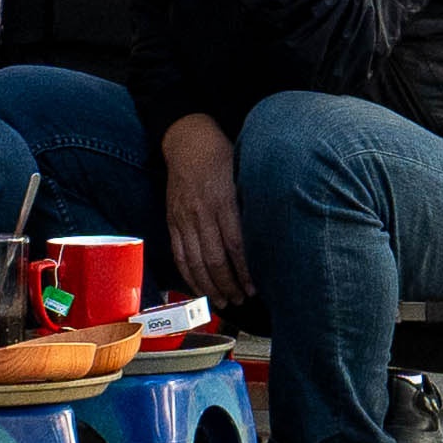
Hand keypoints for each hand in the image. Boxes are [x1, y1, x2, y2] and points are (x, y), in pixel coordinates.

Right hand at [156, 113, 246, 298]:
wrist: (188, 140)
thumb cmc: (222, 156)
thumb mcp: (243, 174)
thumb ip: (251, 205)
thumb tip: (270, 236)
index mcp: (223, 201)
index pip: (235, 245)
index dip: (244, 271)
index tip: (254, 287)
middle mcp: (202, 212)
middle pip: (214, 259)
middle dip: (228, 285)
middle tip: (240, 300)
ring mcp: (184, 218)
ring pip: (195, 262)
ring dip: (209, 286)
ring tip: (223, 302)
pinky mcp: (172, 221)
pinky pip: (179, 255)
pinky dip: (189, 276)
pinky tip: (200, 289)